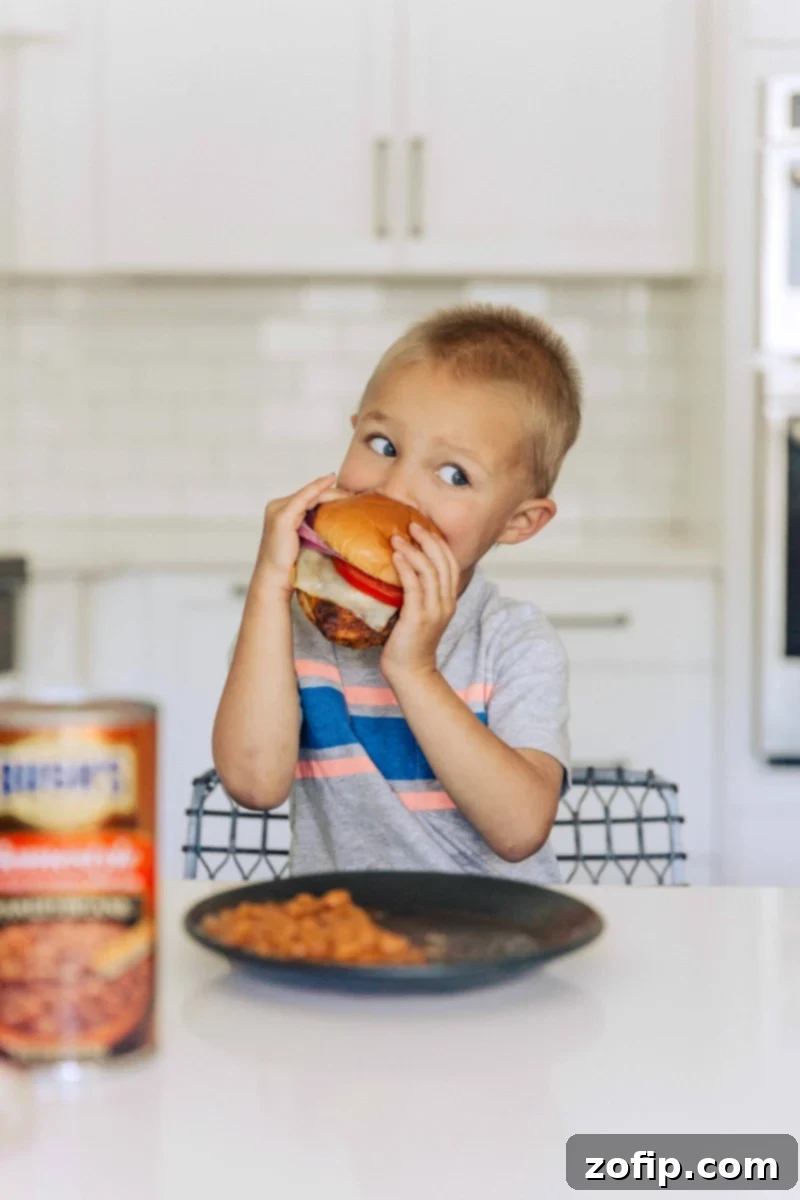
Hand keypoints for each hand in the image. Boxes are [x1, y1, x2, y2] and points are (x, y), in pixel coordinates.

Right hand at [253, 474, 351, 594]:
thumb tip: (337, 524)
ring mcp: (278, 509)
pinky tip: (331, 480)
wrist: (275, 579)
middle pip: (310, 494)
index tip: (349, 494)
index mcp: (281, 511)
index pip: (308, 498)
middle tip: (354, 493)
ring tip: (350, 492)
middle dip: (332, 492)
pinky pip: (305, 497)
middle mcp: (277, 506)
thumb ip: (313, 527)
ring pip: (310, 494)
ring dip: (331, 491)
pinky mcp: (283, 516)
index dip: (327, 494)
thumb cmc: (291, 565)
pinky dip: (318, 488)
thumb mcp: (304, 541)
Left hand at [380, 522, 459, 680]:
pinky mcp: (418, 617)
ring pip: (430, 571)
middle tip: (411, 525)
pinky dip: (406, 568)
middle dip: (428, 540)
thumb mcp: (422, 612)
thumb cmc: (411, 642)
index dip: (438, 543)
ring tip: (398, 538)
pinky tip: (396, 557)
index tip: (423, 529)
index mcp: (448, 599)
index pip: (451, 563)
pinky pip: (414, 586)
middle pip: (443, 561)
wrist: (411, 671)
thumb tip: (403, 569)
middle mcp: (446, 602)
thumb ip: (420, 593)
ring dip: (413, 550)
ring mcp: (434, 610)